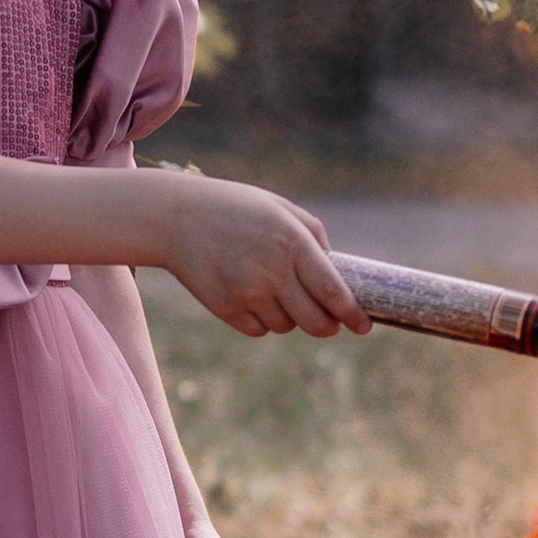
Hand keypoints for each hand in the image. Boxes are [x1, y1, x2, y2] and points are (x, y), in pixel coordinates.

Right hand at [151, 173, 369, 339]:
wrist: (173, 217)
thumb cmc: (232, 208)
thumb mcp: (278, 207)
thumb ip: (313, 235)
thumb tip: (338, 273)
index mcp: (292, 242)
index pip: (334, 291)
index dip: (353, 315)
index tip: (364, 326)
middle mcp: (273, 271)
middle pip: (315, 322)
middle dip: (327, 326)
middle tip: (328, 322)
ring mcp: (248, 292)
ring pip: (286, 327)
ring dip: (289, 318)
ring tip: (272, 290)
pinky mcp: (226, 308)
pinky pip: (258, 330)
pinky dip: (261, 320)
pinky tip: (248, 295)